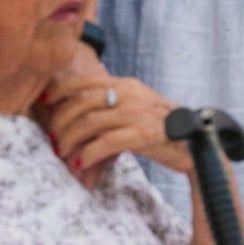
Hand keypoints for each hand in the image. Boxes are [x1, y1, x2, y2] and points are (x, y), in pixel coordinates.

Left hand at [40, 60, 187, 179]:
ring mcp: (137, 113)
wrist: (197, 145)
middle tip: (54, 139)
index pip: (85, 81)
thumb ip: (113, 106)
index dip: (60, 91)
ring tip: (63, 153)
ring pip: (90, 122)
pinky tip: (81, 163)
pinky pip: (105, 142)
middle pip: (82, 102)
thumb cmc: (162, 130)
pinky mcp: (143, 134)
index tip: (45, 103)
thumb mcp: (138, 108)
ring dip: (71, 140)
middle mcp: (131, 94)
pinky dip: (88, 154)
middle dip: (62, 122)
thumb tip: (79, 118)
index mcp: (127, 84)